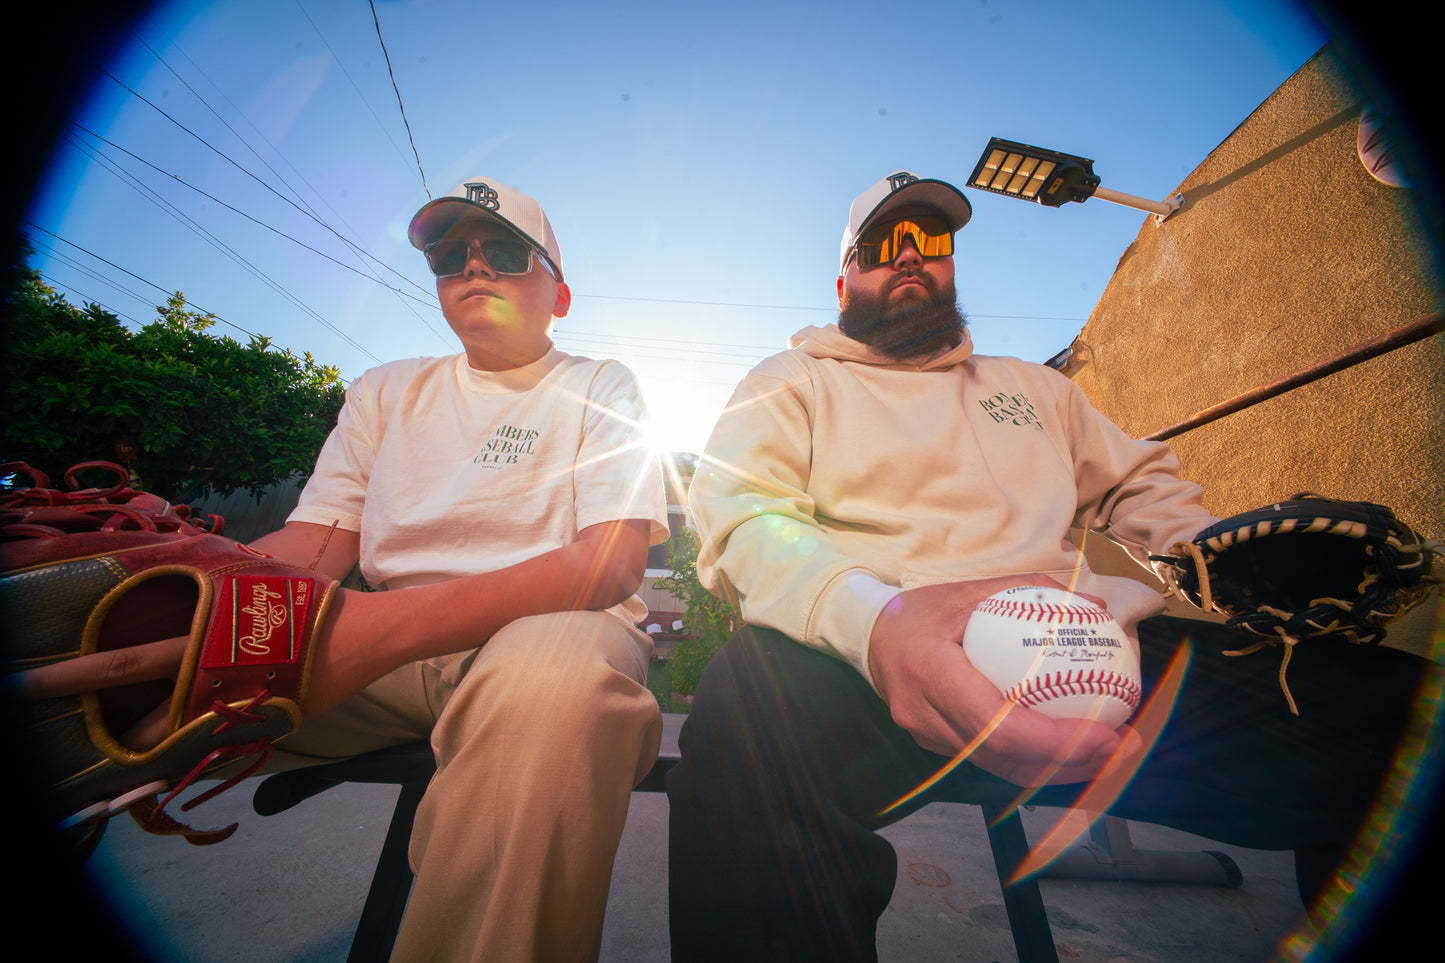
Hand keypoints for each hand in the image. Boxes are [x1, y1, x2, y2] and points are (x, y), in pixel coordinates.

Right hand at [866, 574, 1131, 785]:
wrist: (869, 636)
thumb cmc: (923, 610)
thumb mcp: (972, 589)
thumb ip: (1032, 593)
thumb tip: (1098, 608)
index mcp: (931, 673)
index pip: (998, 725)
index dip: (1056, 740)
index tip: (1106, 732)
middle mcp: (926, 716)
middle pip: (1007, 759)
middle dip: (1074, 763)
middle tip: (1124, 745)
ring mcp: (929, 738)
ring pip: (1004, 770)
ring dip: (1062, 771)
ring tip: (1111, 753)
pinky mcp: (938, 748)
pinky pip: (995, 762)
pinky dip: (1038, 761)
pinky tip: (1077, 749)